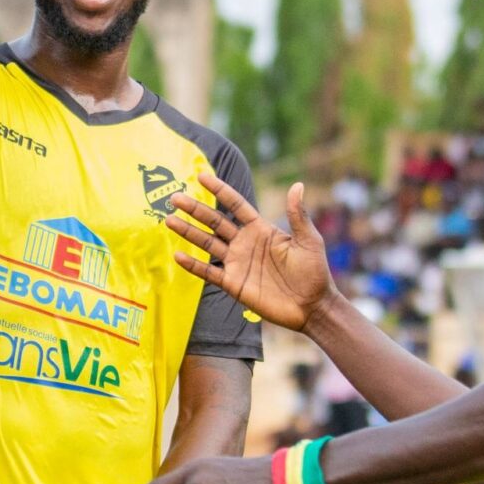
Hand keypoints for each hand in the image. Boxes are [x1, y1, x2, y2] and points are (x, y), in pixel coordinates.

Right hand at [165, 174, 336, 330]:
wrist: (312, 306)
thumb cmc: (314, 272)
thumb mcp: (309, 240)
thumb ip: (297, 215)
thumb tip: (297, 185)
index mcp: (260, 229)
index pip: (236, 205)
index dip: (220, 190)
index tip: (202, 176)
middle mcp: (245, 243)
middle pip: (215, 222)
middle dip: (195, 209)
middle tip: (174, 198)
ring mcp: (237, 263)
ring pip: (207, 243)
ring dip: (188, 232)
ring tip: (169, 220)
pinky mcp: (234, 284)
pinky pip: (209, 272)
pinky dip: (193, 264)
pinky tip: (177, 255)